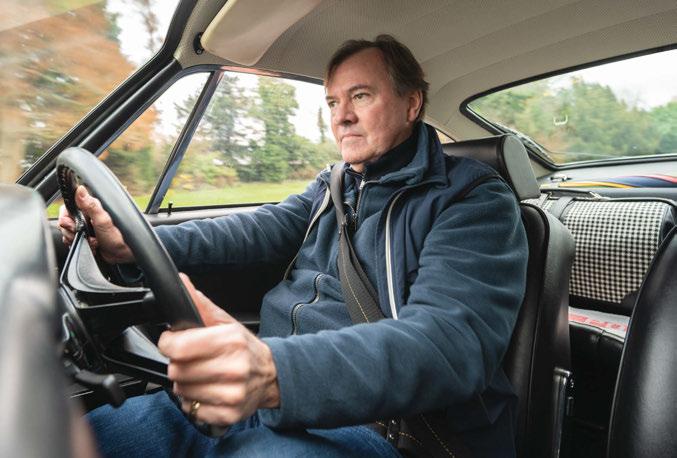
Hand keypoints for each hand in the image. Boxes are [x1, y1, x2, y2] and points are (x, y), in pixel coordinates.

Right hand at [57, 185, 133, 263]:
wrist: (122, 255)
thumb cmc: (117, 238)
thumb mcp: (103, 221)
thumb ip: (91, 206)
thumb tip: (80, 190)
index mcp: (91, 207)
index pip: (68, 207)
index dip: (67, 218)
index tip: (73, 226)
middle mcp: (86, 215)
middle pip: (65, 221)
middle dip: (71, 231)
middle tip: (84, 235)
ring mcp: (84, 227)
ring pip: (67, 232)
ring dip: (76, 239)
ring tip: (91, 242)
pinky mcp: (83, 237)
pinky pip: (71, 240)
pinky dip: (77, 244)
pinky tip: (89, 246)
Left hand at [158, 274, 279, 425]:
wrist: (272, 375)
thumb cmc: (244, 348)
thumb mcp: (226, 323)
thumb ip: (200, 304)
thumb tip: (182, 282)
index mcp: (231, 341)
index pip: (179, 347)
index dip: (169, 343)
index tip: (173, 341)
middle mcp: (234, 368)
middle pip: (177, 370)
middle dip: (179, 364)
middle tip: (192, 360)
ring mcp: (232, 393)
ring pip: (181, 391)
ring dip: (185, 383)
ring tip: (201, 375)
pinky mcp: (229, 414)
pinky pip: (192, 408)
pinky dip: (194, 401)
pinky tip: (207, 390)